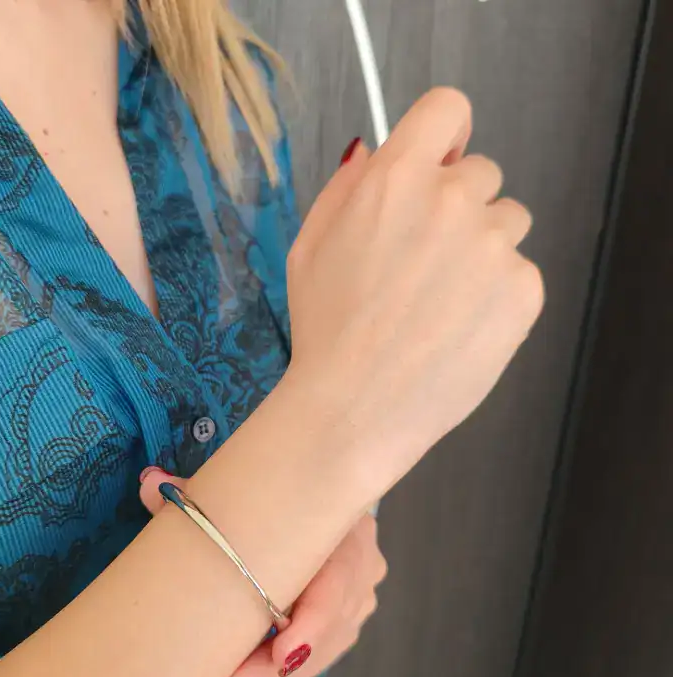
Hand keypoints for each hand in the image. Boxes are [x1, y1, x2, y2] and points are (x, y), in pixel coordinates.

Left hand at [139, 469, 386, 676]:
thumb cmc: (276, 495)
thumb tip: (149, 484)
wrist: (311, 499)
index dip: (314, 622)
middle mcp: (361, 565)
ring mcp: (356, 598)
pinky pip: (315, 659)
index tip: (281, 656)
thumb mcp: (240, 492)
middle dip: (275, 667)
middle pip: (328, 629)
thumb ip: (199, 494)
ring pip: (322, 653)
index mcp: (343, 526)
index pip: (340, 578)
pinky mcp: (343, 623)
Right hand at [283, 87, 542, 506]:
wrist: (354, 409)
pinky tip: (458, 328)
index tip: (439, 161)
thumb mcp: (310, 246)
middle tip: (424, 264)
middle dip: (456, 207)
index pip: (448, 109)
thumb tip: (376, 152)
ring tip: (441, 304)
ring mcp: (494, 246)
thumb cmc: (325, 331)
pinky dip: (497, 295)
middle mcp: (453, 201)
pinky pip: (520, 272)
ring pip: (506, 223)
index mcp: (397, 179)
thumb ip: (347, 187)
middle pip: (481, 172)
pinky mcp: (524, 291)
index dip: (443, 136)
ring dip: (481, 250)